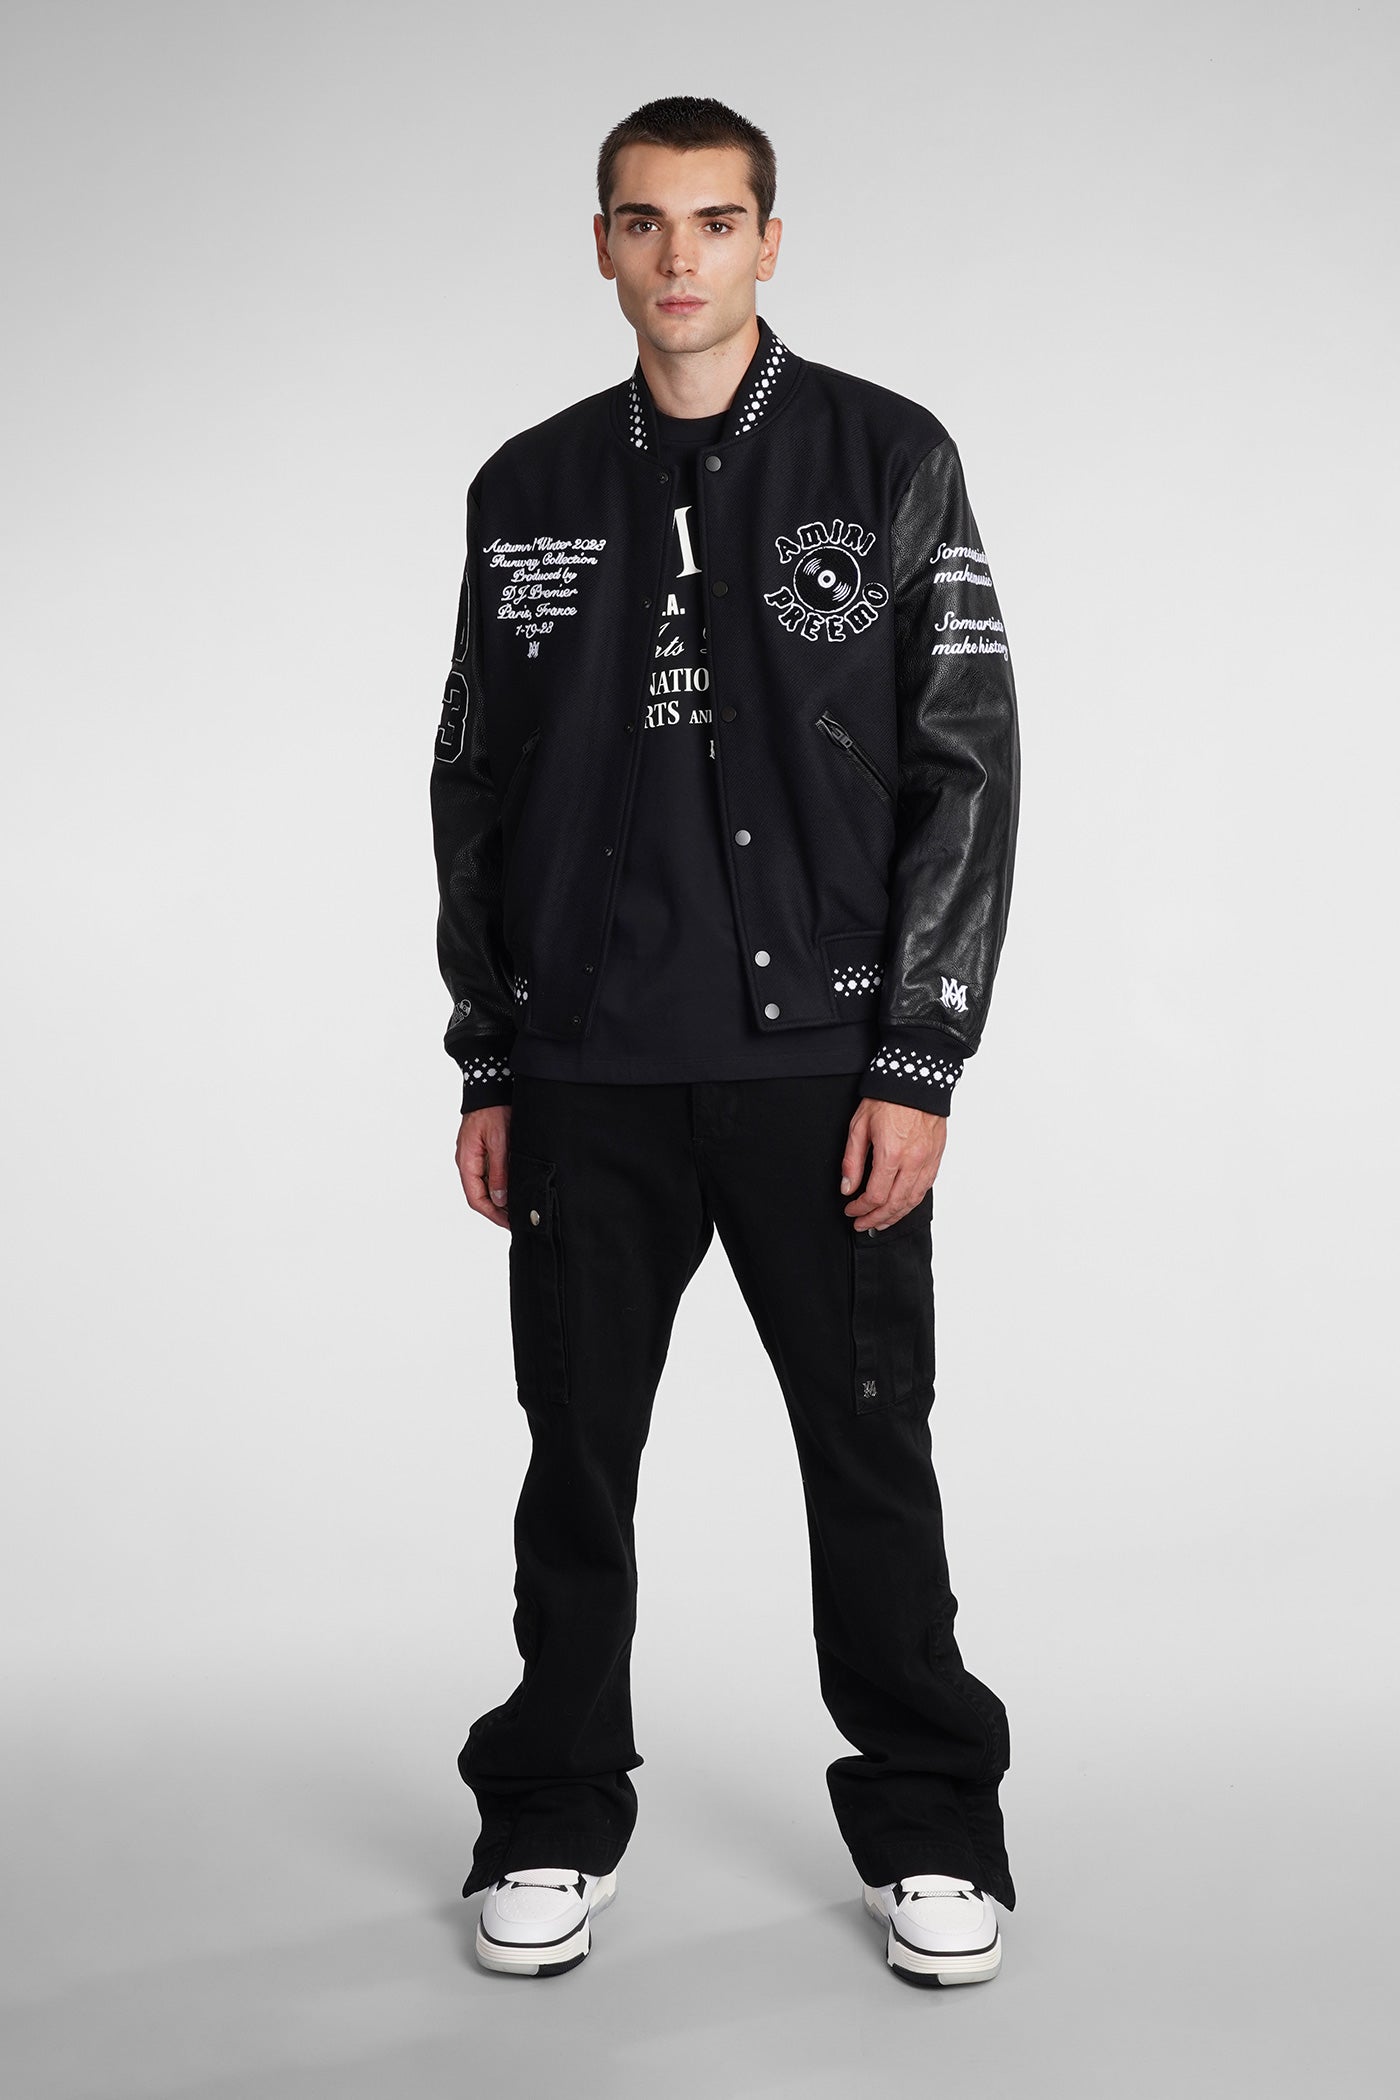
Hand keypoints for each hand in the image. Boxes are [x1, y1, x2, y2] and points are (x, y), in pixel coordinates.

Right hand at [457, 1104, 512, 1227]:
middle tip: (517, 1219)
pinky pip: (488, 1174)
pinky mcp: (482, 1151)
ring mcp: (473, 1157)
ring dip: (499, 1199)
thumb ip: (499, 1170)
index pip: (475, 1198)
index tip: (510, 1223)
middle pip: (479, 1195)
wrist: (490, 1084)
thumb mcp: (500, 1140)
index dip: (492, 1214)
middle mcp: (467, 1162)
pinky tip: (514, 1188)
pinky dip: (500, 1185)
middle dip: (497, 1210)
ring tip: (518, 1207)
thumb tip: (499, 1199)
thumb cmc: (493, 1109)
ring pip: (484, 1186)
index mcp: (467, 1161)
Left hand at [839, 1097, 946, 1229]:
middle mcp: (913, 1161)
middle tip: (863, 1224)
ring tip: (881, 1222)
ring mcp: (928, 1160)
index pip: (876, 1195)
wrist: (916, 1078)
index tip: (851, 1210)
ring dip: (896, 1216)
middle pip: (895, 1204)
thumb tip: (847, 1186)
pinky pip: (926, 1188)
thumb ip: (852, 1160)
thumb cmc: (887, 1097)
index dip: (861, 1208)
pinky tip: (902, 1206)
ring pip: (913, 1200)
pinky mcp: (936, 1157)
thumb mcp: (859, 1125)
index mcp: (891, 1154)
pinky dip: (912, 1202)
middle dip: (877, 1218)